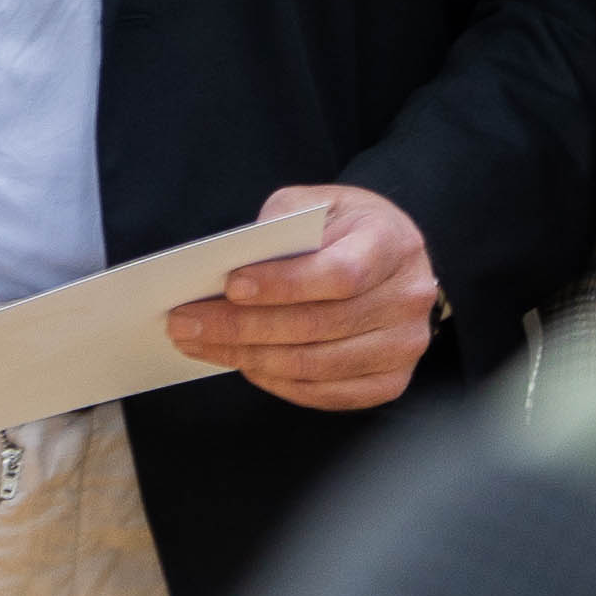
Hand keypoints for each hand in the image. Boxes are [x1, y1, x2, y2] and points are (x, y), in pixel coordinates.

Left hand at [166, 184, 443, 409]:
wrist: (390, 256)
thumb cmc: (345, 229)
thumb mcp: (319, 202)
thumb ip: (284, 219)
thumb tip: (239, 258)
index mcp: (394, 244)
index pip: (340, 274)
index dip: (284, 285)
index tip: (230, 286)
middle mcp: (408, 298)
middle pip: (319, 325)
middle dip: (243, 327)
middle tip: (186, 323)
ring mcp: (404, 346)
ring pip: (315, 365)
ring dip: (247, 358)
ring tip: (199, 344)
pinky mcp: (390, 380)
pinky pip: (324, 393)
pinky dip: (276, 382)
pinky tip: (242, 363)